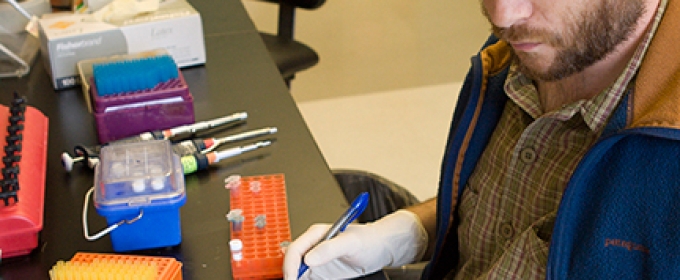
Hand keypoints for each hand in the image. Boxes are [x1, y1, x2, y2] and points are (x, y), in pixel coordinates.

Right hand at [283, 210, 427, 278]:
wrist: (381, 248)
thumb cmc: (369, 239)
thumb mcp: (351, 243)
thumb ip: (330, 248)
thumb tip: (309, 258)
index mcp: (316, 234)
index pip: (295, 250)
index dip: (291, 266)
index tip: (292, 279)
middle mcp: (314, 246)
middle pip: (293, 262)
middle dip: (290, 275)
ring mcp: (317, 259)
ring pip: (298, 272)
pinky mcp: (322, 271)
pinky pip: (307, 279)